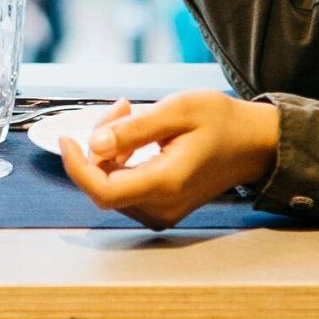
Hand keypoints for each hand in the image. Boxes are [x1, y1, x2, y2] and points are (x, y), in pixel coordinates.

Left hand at [58, 92, 281, 229]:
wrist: (253, 143)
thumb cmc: (222, 122)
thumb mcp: (178, 110)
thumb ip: (134, 130)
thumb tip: (94, 145)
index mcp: (167, 183)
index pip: (104, 191)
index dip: (77, 167)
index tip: (65, 138)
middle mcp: (162, 206)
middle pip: (104, 184)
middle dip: (98, 144)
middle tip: (122, 108)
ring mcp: (162, 211)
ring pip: (112, 184)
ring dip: (109, 149)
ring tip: (132, 114)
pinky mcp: (161, 206)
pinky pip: (125, 186)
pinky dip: (120, 158)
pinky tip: (135, 134)